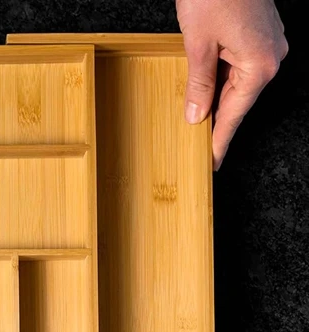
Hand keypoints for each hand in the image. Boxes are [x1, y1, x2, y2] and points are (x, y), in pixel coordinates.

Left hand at [177, 0, 287, 169]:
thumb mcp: (198, 44)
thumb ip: (198, 84)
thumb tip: (196, 116)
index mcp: (260, 64)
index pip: (234, 115)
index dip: (219, 142)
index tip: (211, 164)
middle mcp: (271, 54)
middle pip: (238, 101)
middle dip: (217, 124)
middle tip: (199, 151)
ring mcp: (268, 42)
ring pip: (237, 84)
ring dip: (216, 101)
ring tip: (196, 125)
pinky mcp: (259, 32)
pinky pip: (239, 67)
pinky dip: (221, 81)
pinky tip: (204, 92)